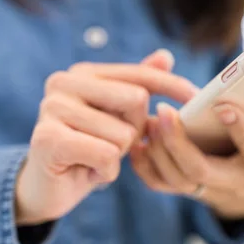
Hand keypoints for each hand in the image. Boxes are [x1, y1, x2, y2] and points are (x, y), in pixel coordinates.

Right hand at [15, 50, 196, 225]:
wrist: (51, 187)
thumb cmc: (91, 147)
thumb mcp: (119, 117)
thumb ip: (139, 85)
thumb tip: (166, 56)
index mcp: (84, 72)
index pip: (140, 75)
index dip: (173, 87)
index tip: (197, 97)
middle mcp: (63, 82)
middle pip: (136, 100)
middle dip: (136, 130)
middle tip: (113, 144)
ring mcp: (51, 108)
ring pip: (123, 133)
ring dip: (118, 155)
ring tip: (95, 158)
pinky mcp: (47, 139)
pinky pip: (106, 154)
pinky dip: (105, 171)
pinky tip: (87, 171)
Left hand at [130, 103, 243, 219]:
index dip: (241, 130)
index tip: (224, 107)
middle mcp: (234, 182)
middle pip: (201, 169)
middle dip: (179, 143)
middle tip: (164, 112)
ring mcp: (207, 191)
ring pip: (177, 178)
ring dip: (158, 151)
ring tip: (148, 121)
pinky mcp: (186, 191)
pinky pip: (160, 185)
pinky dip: (144, 166)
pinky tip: (138, 142)